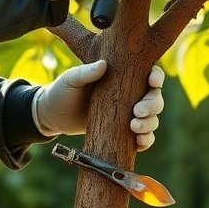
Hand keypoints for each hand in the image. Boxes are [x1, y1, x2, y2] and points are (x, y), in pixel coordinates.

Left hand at [33, 61, 164, 150]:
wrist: (53, 116)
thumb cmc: (62, 91)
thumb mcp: (71, 79)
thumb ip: (85, 72)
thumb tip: (103, 65)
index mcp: (122, 75)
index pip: (148, 73)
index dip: (156, 77)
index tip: (152, 82)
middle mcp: (130, 94)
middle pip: (155, 98)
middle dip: (153, 105)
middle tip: (137, 112)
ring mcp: (128, 114)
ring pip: (152, 119)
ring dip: (150, 124)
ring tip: (134, 127)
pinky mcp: (123, 133)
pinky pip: (144, 137)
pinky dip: (146, 140)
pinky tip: (139, 142)